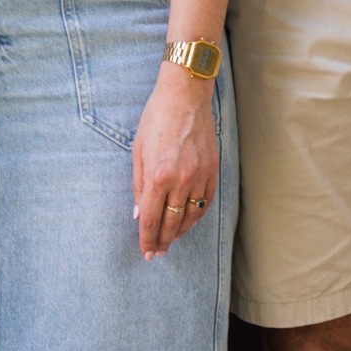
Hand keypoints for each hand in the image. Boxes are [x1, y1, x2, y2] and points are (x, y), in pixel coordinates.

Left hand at [132, 59, 221, 256]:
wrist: (185, 96)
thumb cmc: (156, 120)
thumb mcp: (138, 152)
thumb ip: (139, 186)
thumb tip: (139, 214)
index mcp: (158, 176)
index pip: (151, 219)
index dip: (147, 239)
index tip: (146, 252)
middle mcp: (181, 180)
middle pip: (171, 223)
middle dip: (163, 241)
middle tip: (157, 253)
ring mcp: (200, 176)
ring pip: (191, 216)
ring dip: (179, 232)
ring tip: (171, 241)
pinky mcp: (213, 170)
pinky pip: (205, 202)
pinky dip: (197, 216)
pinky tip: (188, 222)